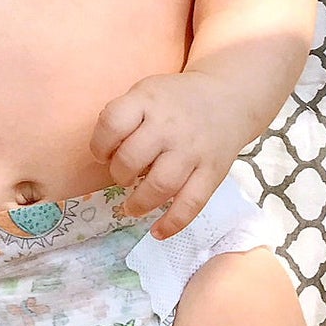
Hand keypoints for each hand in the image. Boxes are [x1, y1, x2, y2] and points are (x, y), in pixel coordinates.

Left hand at [90, 72, 244, 237]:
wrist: (226, 97)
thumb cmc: (174, 100)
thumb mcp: (145, 92)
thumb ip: (123, 117)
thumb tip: (104, 154)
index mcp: (148, 101)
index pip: (113, 123)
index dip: (99, 144)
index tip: (102, 154)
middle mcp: (170, 126)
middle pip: (132, 158)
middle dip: (119, 174)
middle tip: (122, 176)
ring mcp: (193, 151)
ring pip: (161, 185)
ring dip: (139, 202)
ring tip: (132, 206)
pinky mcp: (213, 173)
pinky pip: (192, 204)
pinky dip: (173, 223)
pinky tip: (158, 232)